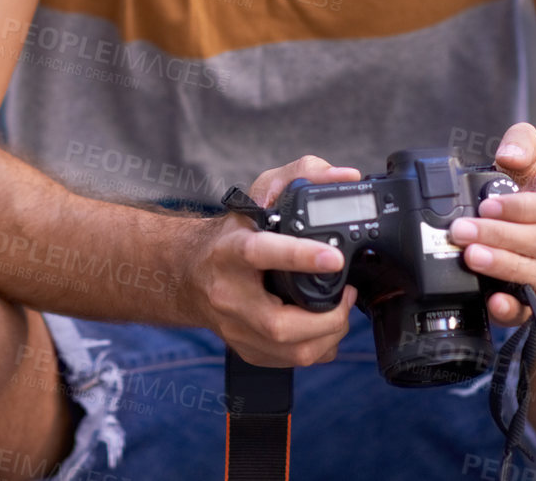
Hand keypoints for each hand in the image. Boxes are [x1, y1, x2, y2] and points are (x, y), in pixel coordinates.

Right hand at [183, 155, 361, 367]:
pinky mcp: (245, 350)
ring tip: (341, 309)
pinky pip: (291, 362)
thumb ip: (303, 175)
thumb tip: (345, 176)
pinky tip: (324, 327)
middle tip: (348, 294)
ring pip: (290, 350)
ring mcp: (234, 327)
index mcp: (231, 249)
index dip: (299, 257)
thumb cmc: (232, 233)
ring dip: (329, 335)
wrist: (187, 273)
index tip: (334, 257)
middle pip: (280, 323)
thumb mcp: (261, 193)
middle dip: (328, 317)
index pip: (261, 253)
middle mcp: (228, 293)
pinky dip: (319, 347)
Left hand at [449, 122, 535, 325]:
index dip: (522, 206)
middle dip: (498, 236)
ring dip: (503, 267)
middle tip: (462, 231)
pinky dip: (512, 309)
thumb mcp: (532, 169)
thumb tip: (508, 153)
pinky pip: (530, 311)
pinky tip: (493, 302)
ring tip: (472, 258)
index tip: (487, 203)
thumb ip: (522, 145)